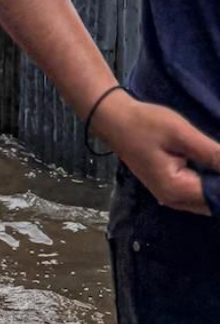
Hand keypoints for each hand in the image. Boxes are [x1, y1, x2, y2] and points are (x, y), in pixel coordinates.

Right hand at [94, 92, 218, 215]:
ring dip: (218, 189)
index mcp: (176, 189)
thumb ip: (213, 154)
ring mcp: (169, 196)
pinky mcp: (168, 188)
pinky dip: (210, 186)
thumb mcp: (182, 134)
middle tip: (219, 157)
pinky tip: (215, 171)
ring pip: (207, 202)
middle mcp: (173, 199)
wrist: (114, 119)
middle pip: (214, 204)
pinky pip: (197, 195)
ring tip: (217, 162)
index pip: (219, 197)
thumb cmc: (145, 123)